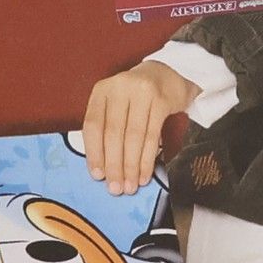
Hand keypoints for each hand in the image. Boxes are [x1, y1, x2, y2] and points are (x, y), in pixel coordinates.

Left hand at [82, 60, 200, 193]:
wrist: (169, 74)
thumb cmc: (135, 97)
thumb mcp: (115, 105)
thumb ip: (106, 128)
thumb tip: (102, 170)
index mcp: (101, 90)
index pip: (93, 125)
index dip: (94, 153)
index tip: (97, 176)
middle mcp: (119, 88)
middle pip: (114, 133)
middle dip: (114, 165)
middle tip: (116, 188)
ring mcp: (142, 92)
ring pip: (134, 137)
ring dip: (132, 166)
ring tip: (131, 186)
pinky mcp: (162, 100)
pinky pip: (153, 136)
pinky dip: (148, 159)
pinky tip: (145, 175)